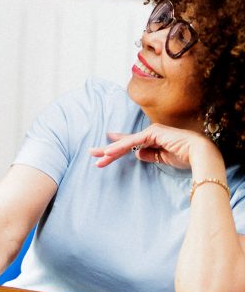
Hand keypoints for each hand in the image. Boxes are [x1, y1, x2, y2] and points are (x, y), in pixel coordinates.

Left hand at [88, 124, 217, 169]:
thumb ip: (149, 156)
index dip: (116, 147)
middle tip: (91, 153)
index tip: (103, 150)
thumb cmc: (186, 157)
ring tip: (96, 156)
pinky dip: (120, 147)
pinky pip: (133, 141)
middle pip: (125, 143)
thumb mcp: (162, 159)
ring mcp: (152, 132)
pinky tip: (109, 152)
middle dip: (108, 149)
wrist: (201, 155)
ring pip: (126, 143)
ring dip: (110, 150)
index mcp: (153, 140)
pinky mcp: (153, 133)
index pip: (131, 145)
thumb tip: (137, 154)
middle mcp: (151, 134)